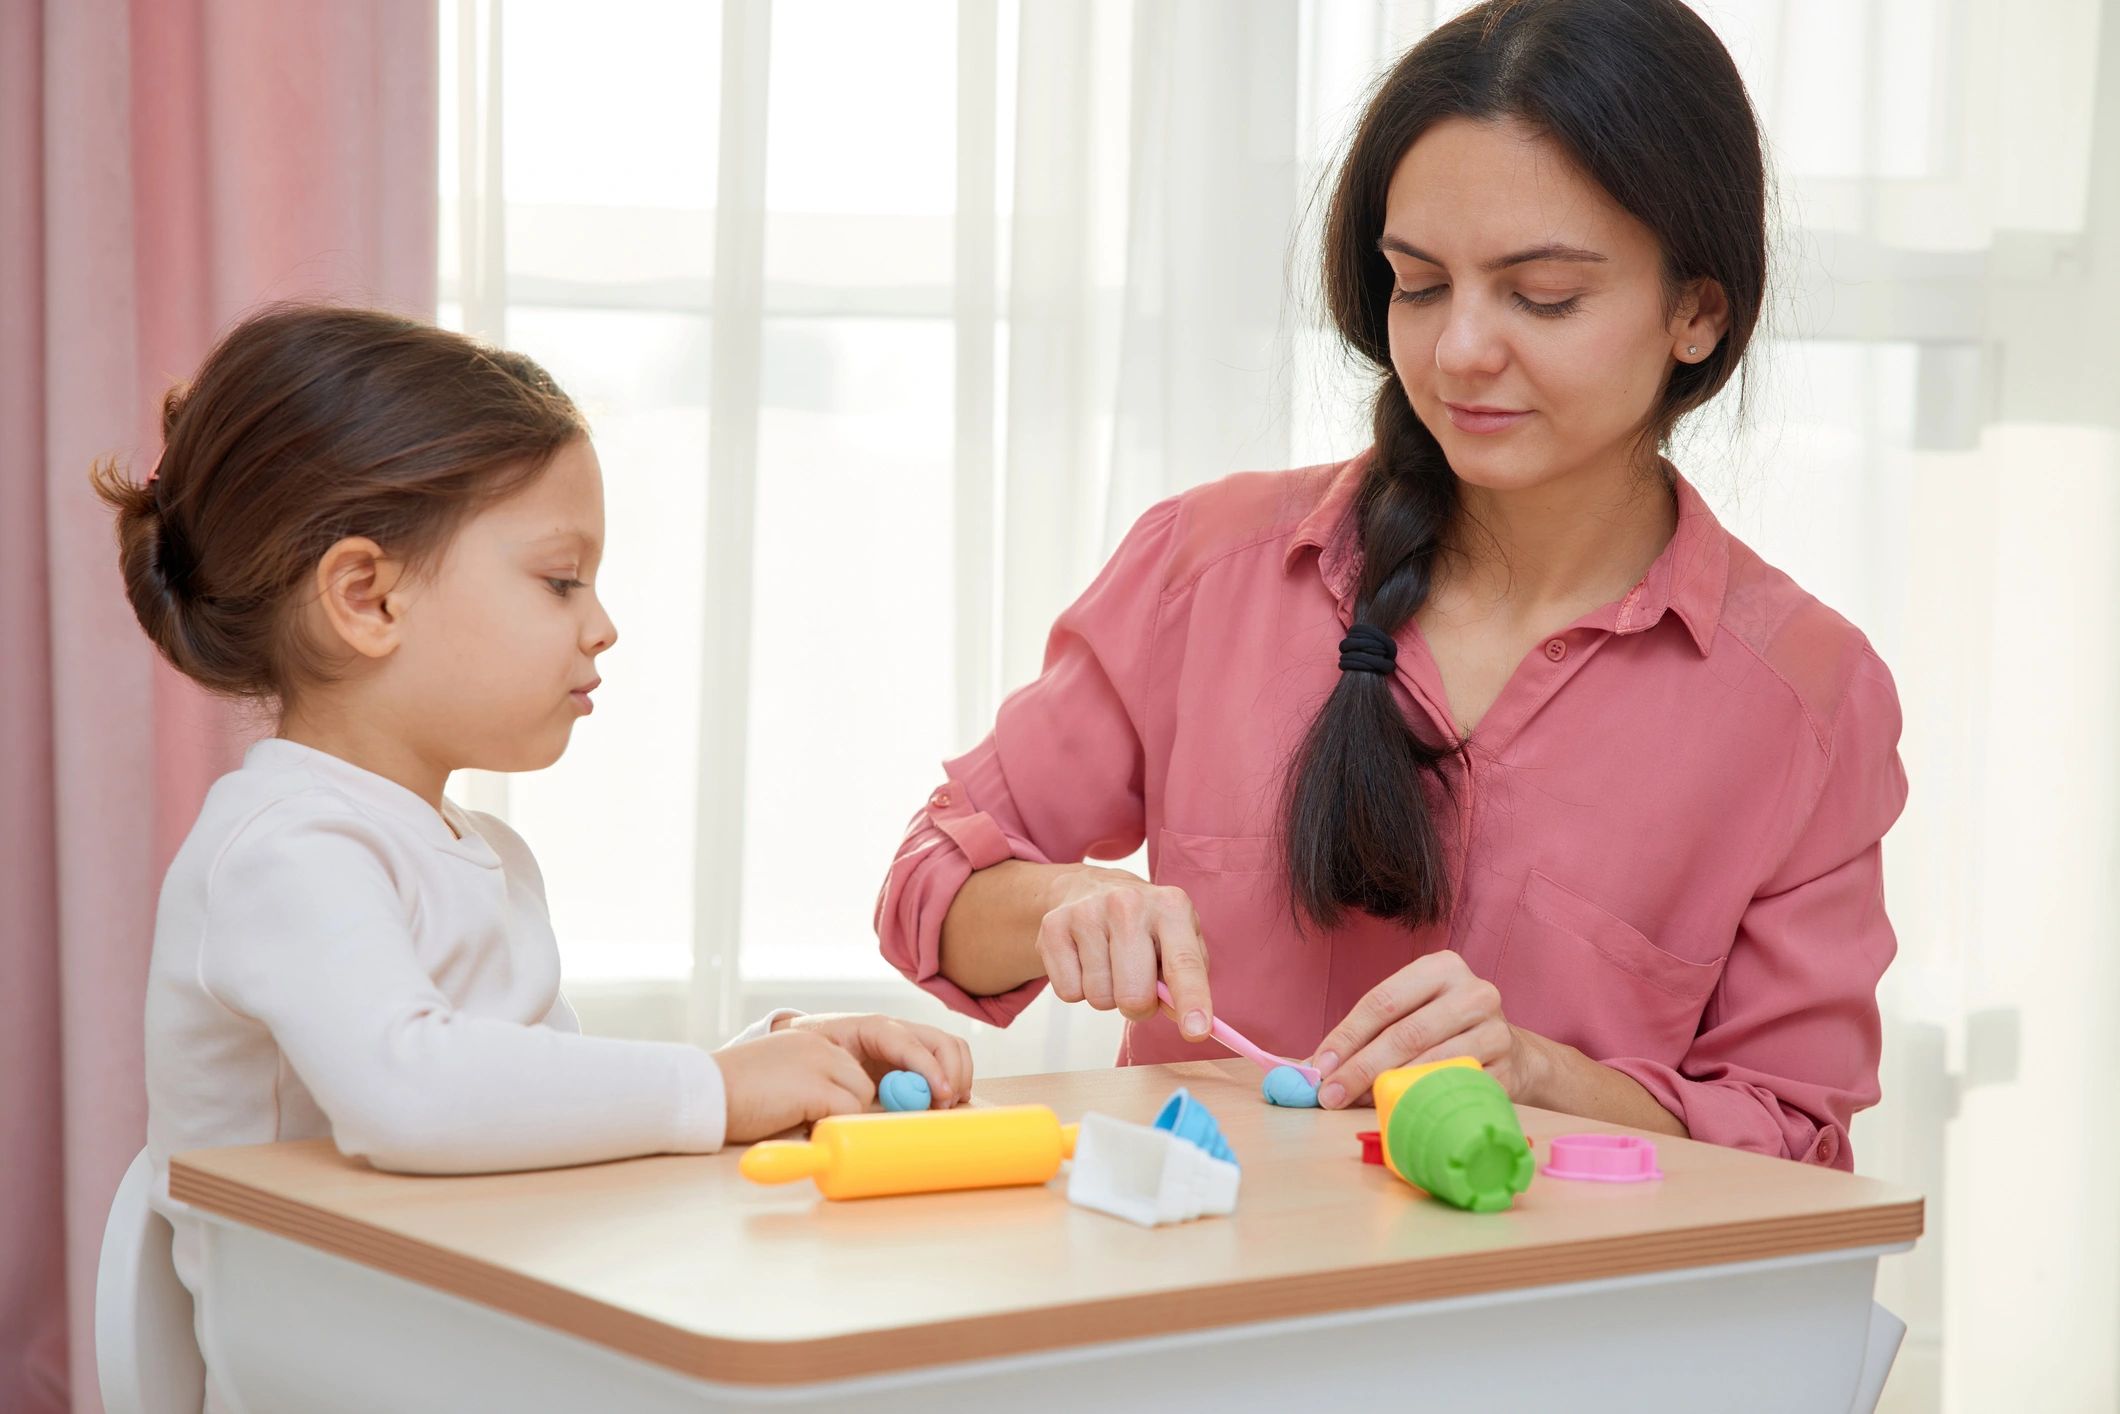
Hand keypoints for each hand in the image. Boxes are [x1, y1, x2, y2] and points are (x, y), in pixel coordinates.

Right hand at [716, 1030, 875, 1143]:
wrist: (705, 1091)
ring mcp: (820, 1064)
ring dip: (840, 1117)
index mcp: (808, 1040)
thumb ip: (804, 1084)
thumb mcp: (776, 1076)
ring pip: (861, 1096)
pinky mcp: (816, 1089)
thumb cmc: (730, 1093)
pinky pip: (848, 1112)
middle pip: (861, 1080)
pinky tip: (804, 1132)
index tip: (836, 1113)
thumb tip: (829, 1113)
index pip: (850, 1066)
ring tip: (806, 1128)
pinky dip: (832, 1128)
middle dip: (846, 1107)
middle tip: (818, 1125)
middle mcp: (819, 1046)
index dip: (844, 1094)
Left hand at [774, 1012, 972, 1107]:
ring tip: (948, 1103)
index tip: (941, 1096)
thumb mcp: (822, 1066)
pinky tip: (946, 1098)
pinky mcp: (913, 1055)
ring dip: (958, 1074)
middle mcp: (897, 1031)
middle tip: (945, 1104)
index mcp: (873, 1028)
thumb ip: (847, 1087)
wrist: (805, 1040)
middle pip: (942, 1041)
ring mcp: (908, 1041)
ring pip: (951, 1047)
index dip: (930, 1070)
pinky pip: (945, 1059)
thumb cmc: (812, 1052)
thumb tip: (870, 1113)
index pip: (911, 1044)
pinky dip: (954, 1076)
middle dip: (951, 1073)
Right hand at [1036, 865, 1213, 1038]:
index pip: (1184, 963)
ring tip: (1110, 965)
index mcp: (1170, 907)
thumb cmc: (1145, 927)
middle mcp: (1127, 904)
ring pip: (1100, 998)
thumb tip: (1187, 1021)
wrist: (1089, 889)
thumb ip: (1189, 981)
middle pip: (1134, 995)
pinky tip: (1085, 960)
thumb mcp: (1180, 940)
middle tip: (1138, 986)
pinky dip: (1079, 988)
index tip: (1196, 1032)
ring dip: (1107, 995)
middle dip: (1139, 1006)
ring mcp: (1086, 913)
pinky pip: (1069, 992)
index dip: (1192, 1000)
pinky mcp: (1053, 928)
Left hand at [1306, 951, 1537, 1108]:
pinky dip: (1421, 1102)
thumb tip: (1312, 1069)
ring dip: (1387, 1088)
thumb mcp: (1408, 1014)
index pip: (1383, 1002)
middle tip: (1330, 1095)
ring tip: (1354, 1105)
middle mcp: (1475, 992)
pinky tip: (1396, 1112)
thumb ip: (1365, 1034)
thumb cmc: (1442, 1030)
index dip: (1347, 1036)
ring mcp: (1496, 1031)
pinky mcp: (1507, 1071)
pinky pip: (1454, 1090)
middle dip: (1361, 1067)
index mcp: (1442, 967)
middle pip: (1406, 1034)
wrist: (1511, 1053)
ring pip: (1431, 1063)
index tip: (1319, 1068)